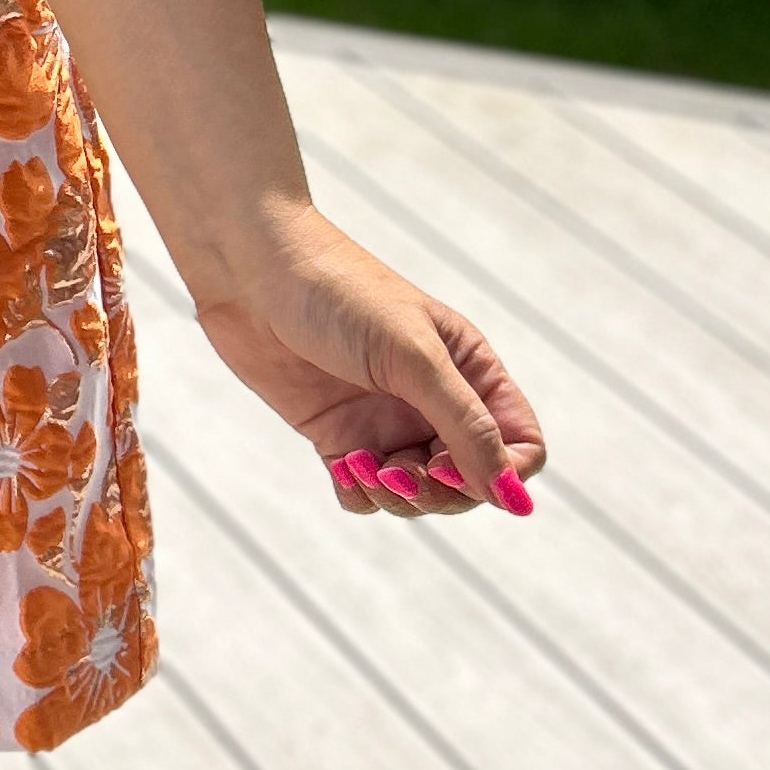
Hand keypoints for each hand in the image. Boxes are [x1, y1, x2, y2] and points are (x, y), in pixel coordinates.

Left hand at [193, 204, 544, 519]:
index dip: (502, 475)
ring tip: (363, 465)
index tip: (451, 469)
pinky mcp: (338, 435)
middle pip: (472, 481)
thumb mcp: (412, 356)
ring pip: (418, 495)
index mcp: (470, 370)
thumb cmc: (338, 293)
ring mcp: (386, 420)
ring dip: (397, 497)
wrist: (249, 271)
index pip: (520, 446)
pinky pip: (365, 493)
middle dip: (441, 492)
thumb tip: (512, 498)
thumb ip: (465, 425)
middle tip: (399, 472)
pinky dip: (358, 493)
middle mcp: (434, 400)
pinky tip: (340, 465)